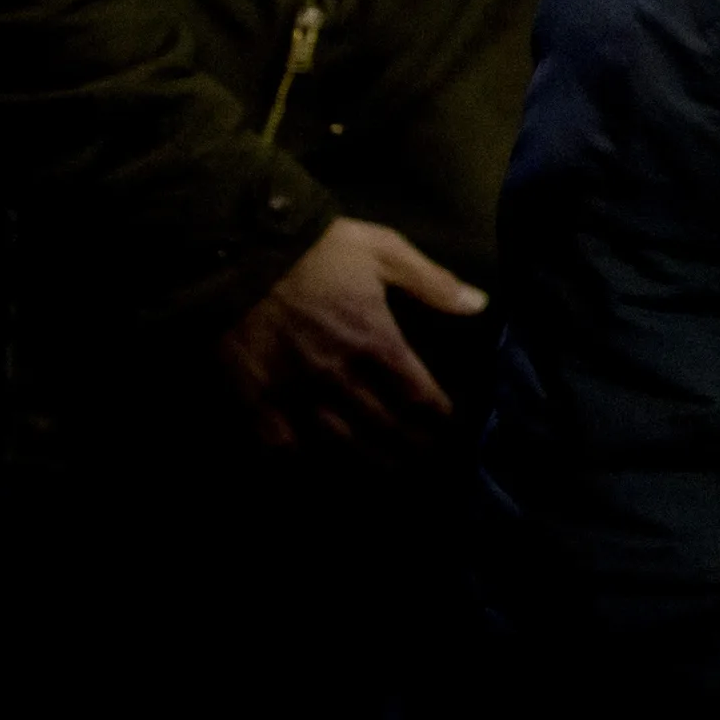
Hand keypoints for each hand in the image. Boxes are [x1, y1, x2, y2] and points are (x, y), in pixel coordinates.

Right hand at [217, 217, 485, 453]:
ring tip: (387, 471)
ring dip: (368, 460)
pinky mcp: (256, 398)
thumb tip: (480, 304)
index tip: (447, 424)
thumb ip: (432, 282)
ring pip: (340, 442)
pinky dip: (301, 460)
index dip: (438, 416)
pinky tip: (315, 466)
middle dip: (410, 445)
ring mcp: (297, 390)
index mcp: (375, 339)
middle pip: (385, 425)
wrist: (239, 250)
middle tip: (424, 457)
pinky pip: (281, 444)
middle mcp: (340, 374)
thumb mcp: (383, 250)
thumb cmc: (316, 249)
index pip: (418, 394)